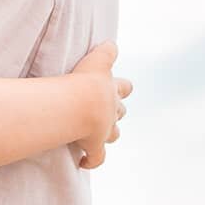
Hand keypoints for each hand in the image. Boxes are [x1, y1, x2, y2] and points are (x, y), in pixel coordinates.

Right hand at [70, 42, 132, 169]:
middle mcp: (112, 111)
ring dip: (108, 134)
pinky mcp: (94, 146)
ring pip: (113, 134)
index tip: (120, 88)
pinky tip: (84, 163)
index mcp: (111, 90)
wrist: (80, 105)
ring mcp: (105, 130)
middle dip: (116, 111)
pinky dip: (91, 161)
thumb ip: (106, 50)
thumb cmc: (84, 81)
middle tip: (107, 111)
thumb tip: (112, 41)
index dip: (122, 87)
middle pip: (121, 111)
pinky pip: (96, 158)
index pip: (124, 87)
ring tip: (98, 136)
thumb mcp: (96, 60)